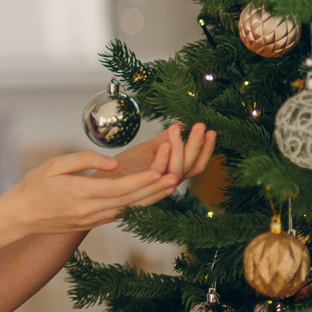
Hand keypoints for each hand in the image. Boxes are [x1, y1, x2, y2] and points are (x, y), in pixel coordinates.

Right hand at [2, 151, 179, 235]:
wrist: (20, 216)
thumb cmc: (33, 186)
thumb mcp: (53, 165)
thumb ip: (84, 159)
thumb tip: (113, 162)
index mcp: (79, 193)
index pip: (118, 188)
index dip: (141, 181)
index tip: (159, 171)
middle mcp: (89, 211)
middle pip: (129, 200)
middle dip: (154, 189)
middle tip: (175, 176)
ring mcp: (92, 220)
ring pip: (128, 209)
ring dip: (151, 198)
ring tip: (170, 185)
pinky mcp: (92, 223)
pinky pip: (120, 213)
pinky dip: (138, 204)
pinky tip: (150, 195)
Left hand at [98, 122, 215, 185]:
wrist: (100, 184)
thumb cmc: (123, 169)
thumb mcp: (147, 149)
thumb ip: (165, 139)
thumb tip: (181, 124)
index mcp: (172, 174)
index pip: (196, 163)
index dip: (206, 149)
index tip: (211, 131)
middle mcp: (168, 183)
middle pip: (191, 167)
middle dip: (198, 146)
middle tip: (202, 127)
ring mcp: (155, 186)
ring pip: (176, 170)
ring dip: (180, 148)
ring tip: (178, 129)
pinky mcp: (141, 186)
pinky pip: (156, 173)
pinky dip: (162, 158)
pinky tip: (164, 143)